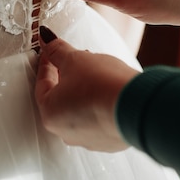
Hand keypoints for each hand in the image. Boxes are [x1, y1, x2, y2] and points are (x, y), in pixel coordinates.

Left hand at [35, 26, 137, 151]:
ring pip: (79, 109)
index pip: (42, 84)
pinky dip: (100, 104)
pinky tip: (109, 91)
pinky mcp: (109, 141)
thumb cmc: (102, 85)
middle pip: (60, 98)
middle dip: (66, 77)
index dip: (46, 63)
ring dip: (83, 91)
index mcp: (50, 113)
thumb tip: (45, 38)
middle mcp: (65, 131)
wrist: (136, 105)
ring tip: (96, 73)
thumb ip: (56, 50)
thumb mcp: (75, 59)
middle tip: (73, 60)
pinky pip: (98, 119)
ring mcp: (88, 139)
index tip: (51, 51)